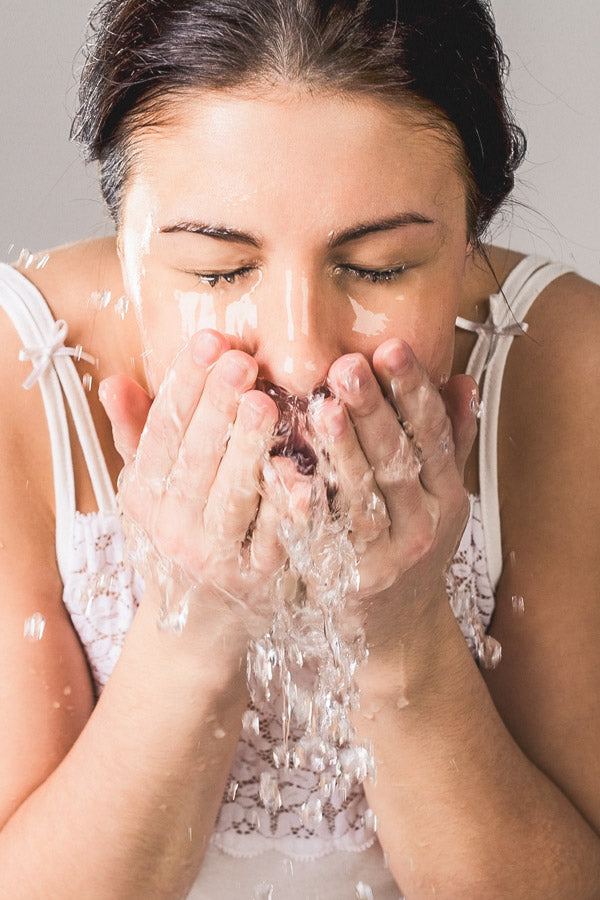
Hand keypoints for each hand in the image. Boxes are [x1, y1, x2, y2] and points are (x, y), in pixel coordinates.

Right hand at [99, 330, 299, 636]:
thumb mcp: (152, 490)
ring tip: (265, 402)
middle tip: (241, 362)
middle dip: (217, 407)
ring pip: (233, 497)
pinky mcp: (261, 580)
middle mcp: (174, 527)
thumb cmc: (181, 536)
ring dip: (248, 449)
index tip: (210, 341)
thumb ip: (139, 434)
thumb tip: (113, 380)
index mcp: (146, 495)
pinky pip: (276, 539)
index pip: (162, 432)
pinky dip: (287, 508)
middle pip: (195, 460)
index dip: (185, 385)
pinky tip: (301, 474)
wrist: (200, 625)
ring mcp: (217, 557)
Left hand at [309, 338, 477, 653]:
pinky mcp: (343, 582)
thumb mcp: (441, 496)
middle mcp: (421, 528)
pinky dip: (301, 505)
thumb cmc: (413, 547)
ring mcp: (383, 558)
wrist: (397, 628)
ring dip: (341, 452)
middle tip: (347, 366)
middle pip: (397, 463)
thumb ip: (450, 440)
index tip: (392, 348)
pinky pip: (319, 538)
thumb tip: (463, 381)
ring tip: (322, 408)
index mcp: (446, 499)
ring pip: (361, 500)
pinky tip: (282, 471)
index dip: (414, 392)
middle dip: (373, 412)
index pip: (433, 438)